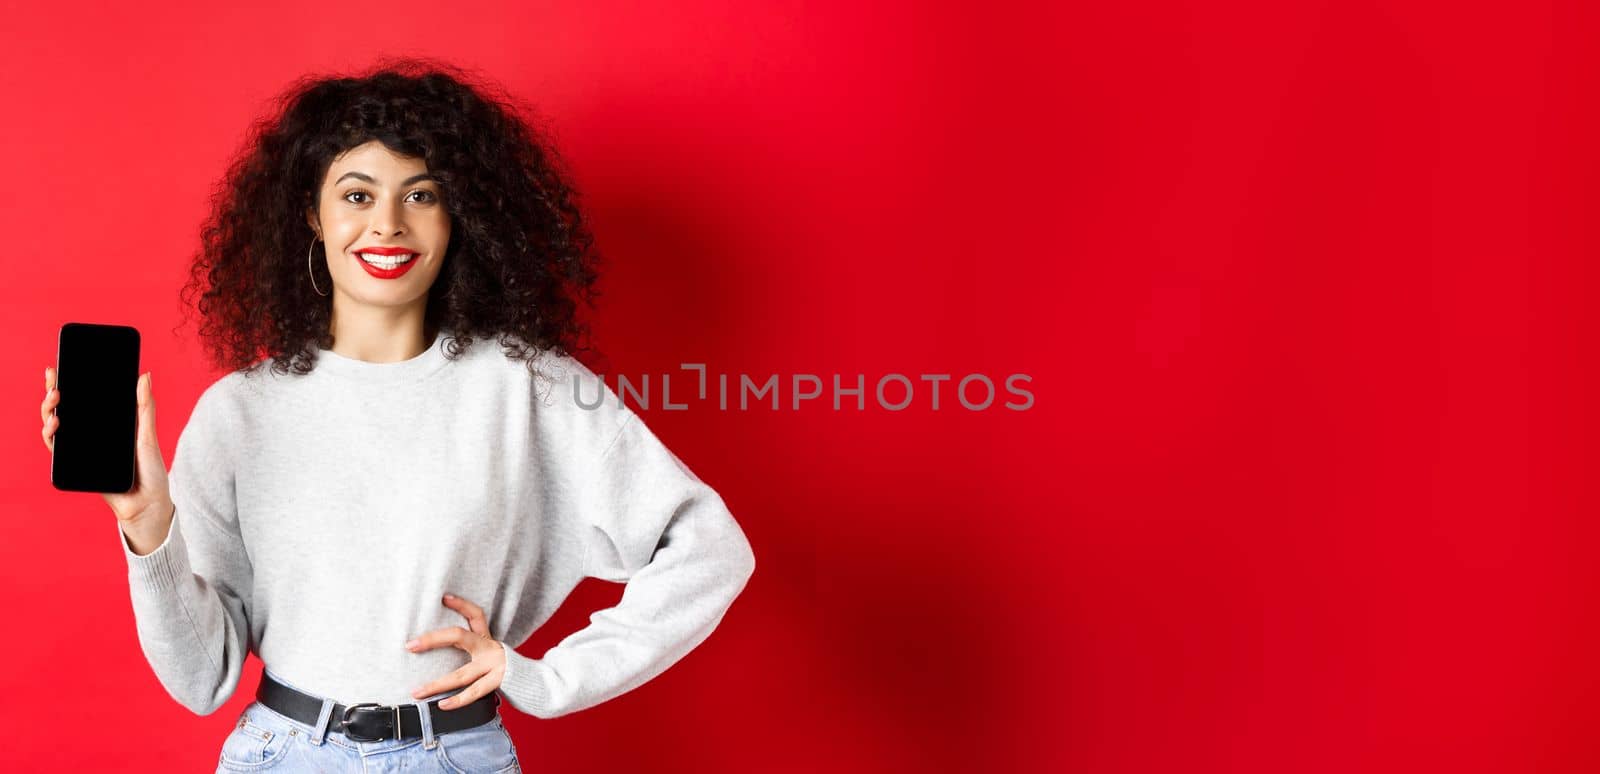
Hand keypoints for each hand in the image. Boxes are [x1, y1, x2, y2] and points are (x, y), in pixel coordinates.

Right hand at [43, 367, 174, 540]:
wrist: (146, 505)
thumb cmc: (150, 471)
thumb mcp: (147, 436)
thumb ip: (144, 407)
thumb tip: (144, 375)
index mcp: (109, 424)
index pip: (86, 400)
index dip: (71, 383)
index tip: (61, 368)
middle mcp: (93, 435)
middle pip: (67, 410)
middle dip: (55, 394)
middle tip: (56, 384)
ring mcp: (82, 450)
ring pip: (57, 427)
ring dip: (49, 412)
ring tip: (56, 402)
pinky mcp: (76, 465)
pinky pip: (58, 449)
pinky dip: (52, 436)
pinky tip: (55, 425)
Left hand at [406, 593, 507, 709]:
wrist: (539, 683)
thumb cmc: (506, 669)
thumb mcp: (492, 654)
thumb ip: (474, 650)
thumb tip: (440, 651)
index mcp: (488, 639)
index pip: (476, 615)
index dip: (461, 604)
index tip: (444, 598)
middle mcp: (491, 648)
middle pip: (459, 636)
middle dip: (432, 639)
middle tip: (410, 645)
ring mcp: (495, 664)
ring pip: (461, 674)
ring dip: (436, 684)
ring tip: (417, 692)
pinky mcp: (500, 680)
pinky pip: (474, 692)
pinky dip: (457, 700)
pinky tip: (442, 705)